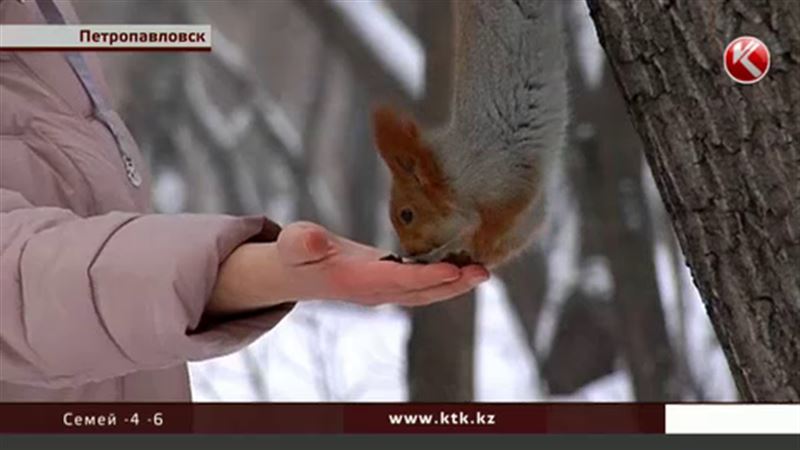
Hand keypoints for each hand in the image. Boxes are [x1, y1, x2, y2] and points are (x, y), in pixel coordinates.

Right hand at [208, 222, 489, 314]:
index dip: (426, 276)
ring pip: (425, 292)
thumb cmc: (296, 255)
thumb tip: (311, 240)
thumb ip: (302, 242)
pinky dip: (444, 278)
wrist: (296, 274)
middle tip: (483, 272)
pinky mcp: (390, 283)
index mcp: (356, 282)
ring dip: (454, 285)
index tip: (454, 269)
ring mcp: (384, 291)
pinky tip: (464, 265)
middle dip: (453, 285)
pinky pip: (422, 285)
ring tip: (482, 271)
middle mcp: (375, 292)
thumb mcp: (293, 243)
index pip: (397, 280)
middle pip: (420, 292)